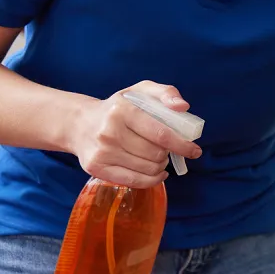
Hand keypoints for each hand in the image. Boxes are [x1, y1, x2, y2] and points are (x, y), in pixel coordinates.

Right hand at [69, 81, 201, 187]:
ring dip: (160, 166)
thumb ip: (166, 92)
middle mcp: (110, 132)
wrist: (80, 124)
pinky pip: (134, 182)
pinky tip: (157, 173)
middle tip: (167, 150)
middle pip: (155, 154)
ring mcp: (102, 152)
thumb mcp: (140, 91)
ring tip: (158, 158)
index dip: (182, 144)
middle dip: (168, 154)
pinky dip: (152, 180)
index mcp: (123, 110)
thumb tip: (183, 106)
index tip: (195, 150)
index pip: (160, 133)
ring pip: (147, 169)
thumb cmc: (118, 108)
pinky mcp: (96, 168)